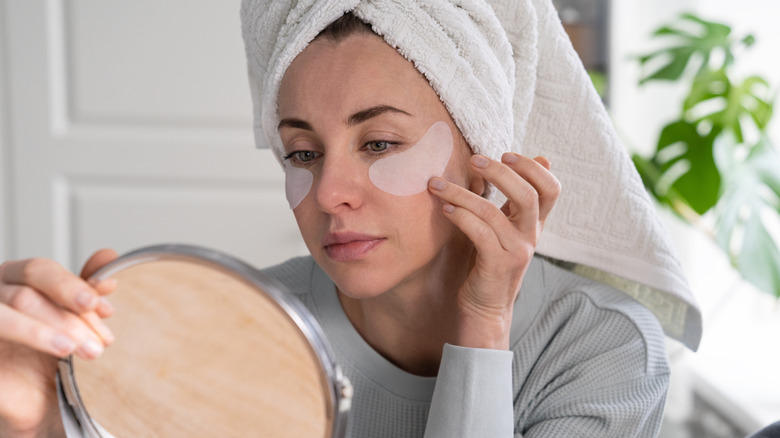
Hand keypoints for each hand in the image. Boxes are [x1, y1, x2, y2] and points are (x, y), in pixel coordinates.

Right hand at [0, 249, 117, 436]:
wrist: (25, 395)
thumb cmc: (43, 351)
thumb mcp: (71, 317)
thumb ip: (84, 288)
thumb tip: (108, 256)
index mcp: (15, 278)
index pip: (41, 271)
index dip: (74, 287)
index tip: (104, 308)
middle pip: (29, 290)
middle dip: (70, 316)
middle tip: (101, 341)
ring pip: (13, 308)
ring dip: (54, 329)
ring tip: (85, 350)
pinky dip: (31, 335)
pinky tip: (60, 349)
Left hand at [428, 153, 559, 349]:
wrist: (485, 309)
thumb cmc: (489, 262)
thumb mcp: (506, 227)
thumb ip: (515, 199)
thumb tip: (541, 159)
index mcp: (534, 224)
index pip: (551, 189)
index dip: (533, 168)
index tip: (506, 154)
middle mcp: (530, 236)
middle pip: (528, 195)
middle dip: (500, 172)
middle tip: (474, 159)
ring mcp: (516, 251)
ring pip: (492, 212)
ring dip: (461, 193)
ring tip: (436, 184)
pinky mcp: (497, 265)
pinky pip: (479, 232)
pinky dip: (460, 216)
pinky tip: (444, 209)